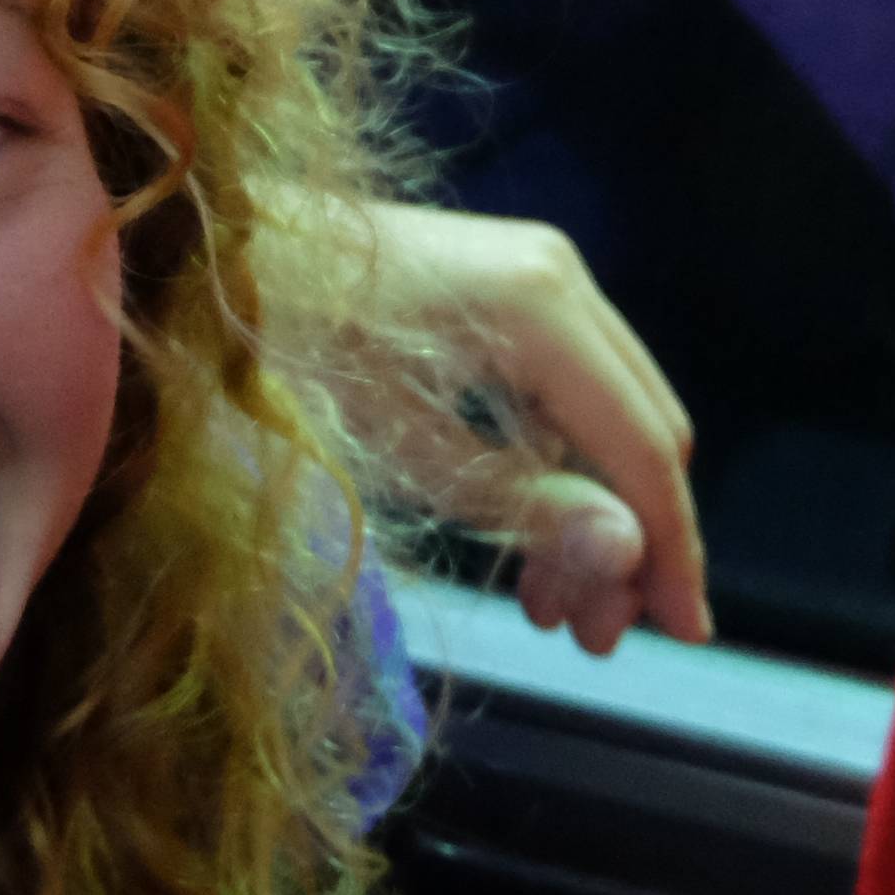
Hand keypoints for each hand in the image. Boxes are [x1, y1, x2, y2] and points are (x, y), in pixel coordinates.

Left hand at [324, 202, 706, 653]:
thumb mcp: (401, 449)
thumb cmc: (290, 351)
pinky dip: (555, 467)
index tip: (684, 633)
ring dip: (590, 514)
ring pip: (607, 417)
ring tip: (542, 607)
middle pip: (642, 431)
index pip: (646, 447)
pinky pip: (564, 392)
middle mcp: (559, 278)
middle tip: (590, 637)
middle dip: (628, 540)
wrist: (211, 257)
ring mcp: (537, 275)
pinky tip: (524, 542)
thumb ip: (523, 504)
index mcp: (541, 307)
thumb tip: (631, 555)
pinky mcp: (507, 287)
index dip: (670, 548)